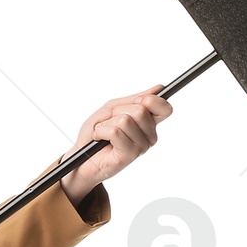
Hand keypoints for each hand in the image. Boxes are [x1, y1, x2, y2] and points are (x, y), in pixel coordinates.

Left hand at [60, 86, 170, 203]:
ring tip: (102, 132)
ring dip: (107, 123)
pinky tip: (99, 138)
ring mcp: (141, 147)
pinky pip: (116, 131)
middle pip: (141, 110)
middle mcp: (149, 136)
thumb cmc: (96, 133)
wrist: (81, 158)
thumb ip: (134, 100)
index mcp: (148, 124)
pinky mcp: (130, 155)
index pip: (165, 109)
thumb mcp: (113, 109)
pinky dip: (101, 131)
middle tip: (109, 122)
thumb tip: (159, 88)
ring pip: (126, 120)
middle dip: (118, 111)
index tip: (136, 102)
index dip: (151, 100)